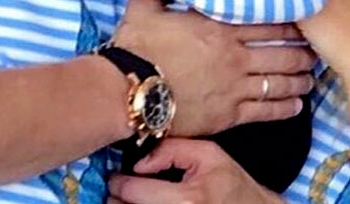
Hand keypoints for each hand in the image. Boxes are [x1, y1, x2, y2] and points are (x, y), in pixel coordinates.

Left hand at [108, 139, 280, 203]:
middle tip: (118, 191)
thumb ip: (171, 150)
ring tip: (130, 200)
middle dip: (117, 200)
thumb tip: (139, 164)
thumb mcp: (209, 155)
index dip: (118, 182)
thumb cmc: (233, 186)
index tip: (116, 177)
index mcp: (185, 200)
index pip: (132, 192)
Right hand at [112, 0, 314, 136]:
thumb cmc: (137, 47)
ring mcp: (234, 87)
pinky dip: (284, 108)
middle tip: (315, 51)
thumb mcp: (146, 6)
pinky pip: (264, 111)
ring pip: (278, 83)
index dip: (289, 23)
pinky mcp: (228, 115)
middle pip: (280, 54)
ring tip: (310, 79)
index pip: (267, 22)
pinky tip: (296, 106)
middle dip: (301, 53)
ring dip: (298, 80)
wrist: (129, 90)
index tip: (303, 22)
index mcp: (219, 27)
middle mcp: (234, 56)